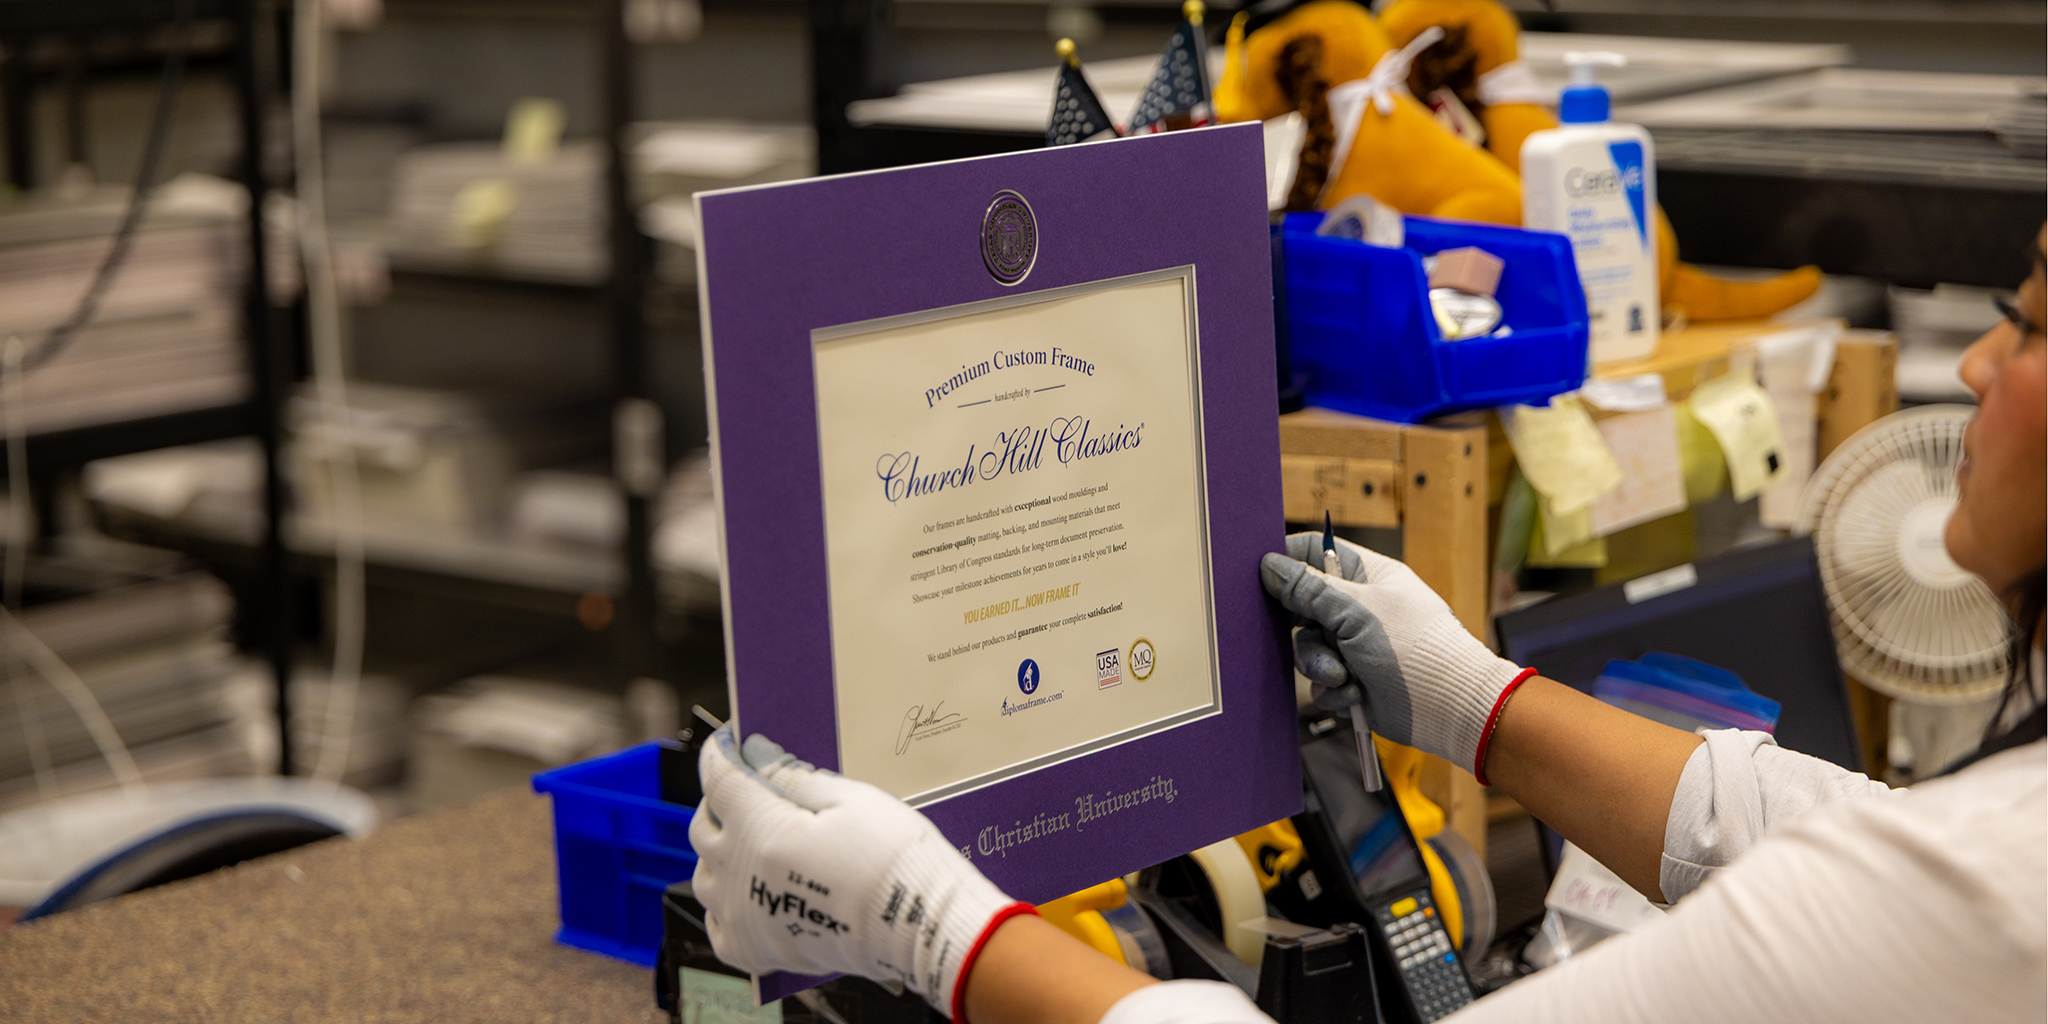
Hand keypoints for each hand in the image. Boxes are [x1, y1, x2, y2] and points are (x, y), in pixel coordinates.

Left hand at [689, 727, 1029, 1017]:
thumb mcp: (850, 798)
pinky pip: (717, 923)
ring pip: (703, 875)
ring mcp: (742, 917)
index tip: (729, 741)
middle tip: (747, 788)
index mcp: (761, 830)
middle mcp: (739, 875)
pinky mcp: (754, 952)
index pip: (720, 780)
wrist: (919, 926)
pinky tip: (747, 891)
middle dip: (718, 800)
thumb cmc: (893, 860)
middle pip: (703, 827)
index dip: (721, 754)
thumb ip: (793, 777)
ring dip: (718, 851)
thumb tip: (759, 754)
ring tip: (749, 839)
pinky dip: (724, 903)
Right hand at [1260, 534, 1528, 778]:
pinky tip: (1356, 694)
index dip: (1288, 562)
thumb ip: (1308, 589)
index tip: (1264, 577)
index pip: (1316, 553)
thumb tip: (1269, 564)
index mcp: (1368, 577)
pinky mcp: (1354, 680)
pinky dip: (1333, 690)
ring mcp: (1356, 645)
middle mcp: (1359, 608)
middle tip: (1317, 637)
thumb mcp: (1357, 612)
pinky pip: (1321, 681)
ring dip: (1320, 665)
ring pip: (1309, 648)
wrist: (1449, 709)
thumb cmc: (1416, 650)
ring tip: (1342, 675)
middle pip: (1302, 607)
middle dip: (1305, 630)